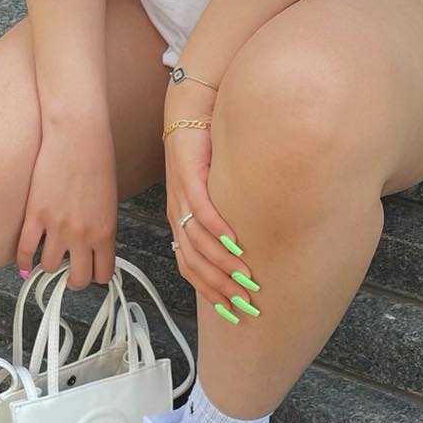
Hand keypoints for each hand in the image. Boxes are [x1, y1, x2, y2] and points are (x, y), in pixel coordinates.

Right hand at [16, 121, 117, 289]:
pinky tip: (25, 261)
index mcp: (106, 232)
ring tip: (49, 257)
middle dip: (74, 280)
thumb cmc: (97, 160)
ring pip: (50, 267)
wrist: (78, 135)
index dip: (96, 276)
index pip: (104, 273)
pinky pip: (25, 250)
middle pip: (78, 279)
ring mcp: (57, 227)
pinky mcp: (35, 215)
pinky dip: (24, 260)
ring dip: (49, 265)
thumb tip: (91, 244)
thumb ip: (100, 226)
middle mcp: (83, 235)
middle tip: (70, 273)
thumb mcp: (109, 201)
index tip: (91, 272)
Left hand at [164, 95, 261, 320]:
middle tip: (243, 304)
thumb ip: (222, 215)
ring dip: (221, 264)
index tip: (232, 311)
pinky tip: (233, 242)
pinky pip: (201, 209)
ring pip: (198, 241)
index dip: (209, 292)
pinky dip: (217, 229)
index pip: (190, 267)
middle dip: (219, 287)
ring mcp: (181, 197)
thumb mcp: (212, 189)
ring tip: (244, 278)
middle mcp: (177, 214)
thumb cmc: (206, 151)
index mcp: (181, 221)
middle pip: (193, 262)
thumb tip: (245, 241)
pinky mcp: (189, 176)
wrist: (192, 110)